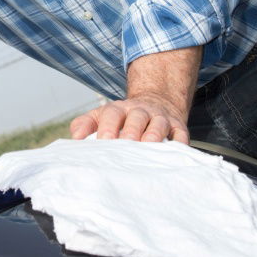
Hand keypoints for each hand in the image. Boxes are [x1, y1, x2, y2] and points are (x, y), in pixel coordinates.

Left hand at [70, 95, 189, 142]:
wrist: (156, 102)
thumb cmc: (123, 118)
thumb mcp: (101, 116)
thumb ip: (84, 124)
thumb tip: (75, 139)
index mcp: (118, 109)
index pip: (111, 114)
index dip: (107, 127)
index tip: (103, 142)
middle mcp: (140, 111)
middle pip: (136, 118)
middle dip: (131, 131)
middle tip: (125, 145)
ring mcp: (160, 118)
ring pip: (158, 125)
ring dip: (153, 136)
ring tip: (148, 147)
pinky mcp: (178, 127)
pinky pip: (181, 135)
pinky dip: (179, 144)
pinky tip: (174, 154)